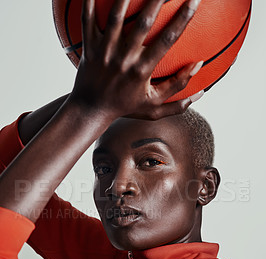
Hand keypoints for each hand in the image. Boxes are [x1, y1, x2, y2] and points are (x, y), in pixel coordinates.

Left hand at [69, 0, 202, 120]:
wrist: (92, 110)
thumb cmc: (125, 107)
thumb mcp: (154, 106)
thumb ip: (177, 89)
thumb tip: (198, 66)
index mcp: (142, 70)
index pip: (167, 39)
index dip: (183, 18)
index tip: (195, 0)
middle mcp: (124, 58)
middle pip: (143, 21)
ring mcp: (104, 50)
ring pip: (116, 16)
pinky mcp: (89, 46)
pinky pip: (87, 19)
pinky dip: (90, 1)